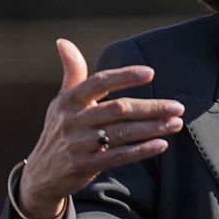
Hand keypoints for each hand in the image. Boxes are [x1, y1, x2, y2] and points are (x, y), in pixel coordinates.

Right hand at [16, 39, 184, 218]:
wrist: (41, 176)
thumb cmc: (60, 130)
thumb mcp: (61, 101)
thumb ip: (72, 72)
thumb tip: (63, 41)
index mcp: (69, 100)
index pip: (100, 82)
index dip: (125, 76)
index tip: (151, 73)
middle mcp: (72, 120)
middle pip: (118, 109)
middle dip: (150, 107)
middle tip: (177, 106)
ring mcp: (78, 144)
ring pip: (122, 133)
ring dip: (152, 128)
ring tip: (176, 123)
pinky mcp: (84, 166)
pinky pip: (118, 156)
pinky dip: (141, 151)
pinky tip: (161, 144)